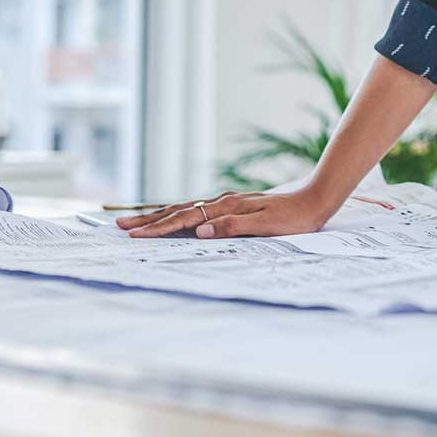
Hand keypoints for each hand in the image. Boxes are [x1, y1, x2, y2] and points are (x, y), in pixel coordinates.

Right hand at [115, 185, 341, 238]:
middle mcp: (221, 202)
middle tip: (120, 228)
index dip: (159, 229)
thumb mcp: (266, 225)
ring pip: (185, 209)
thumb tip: (199, 231)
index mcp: (226, 207)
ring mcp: (225, 203)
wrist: (316, 200)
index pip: (185, 219)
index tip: (135, 237)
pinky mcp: (232, 206)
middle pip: (177, 211)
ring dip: (159, 217)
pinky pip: (197, 210)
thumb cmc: (293, 218)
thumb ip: (232, 227)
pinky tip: (173, 219)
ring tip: (136, 223)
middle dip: (148, 221)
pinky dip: (178, 215)